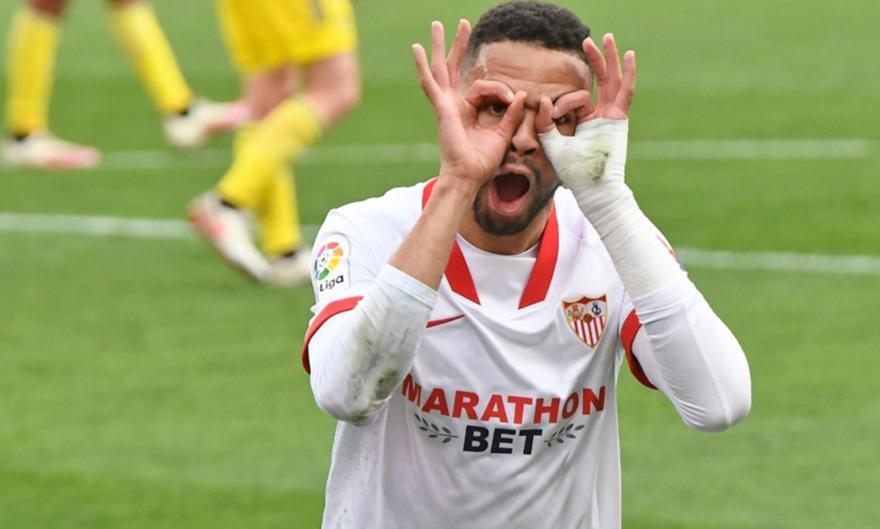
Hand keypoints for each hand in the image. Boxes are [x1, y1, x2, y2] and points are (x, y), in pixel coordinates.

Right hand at [412, 20, 525, 191]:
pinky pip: (430, 82)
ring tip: (437, 24)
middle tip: (463, 23)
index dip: (501, 89)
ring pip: (441, 68)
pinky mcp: (441, 107)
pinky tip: (416, 48)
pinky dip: (422, 65)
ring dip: (439, 46)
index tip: (513, 98)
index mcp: (467, 110)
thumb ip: (511, 114)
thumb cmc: (482, 161)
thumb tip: (522, 94)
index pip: (484, 87)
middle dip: (458, 45)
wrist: (468, 175)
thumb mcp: (503, 134)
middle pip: (454, 67)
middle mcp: (454, 104)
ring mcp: (445, 104)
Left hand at [536, 34, 635, 188]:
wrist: (592, 187)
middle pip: (600, 80)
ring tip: (607, 38)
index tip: (551, 113)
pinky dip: (628, 74)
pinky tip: (629, 56)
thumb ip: (545, 123)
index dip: (561, 103)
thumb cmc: (573, 172)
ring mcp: (612, 115)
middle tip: (586, 40)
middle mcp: (601, 115)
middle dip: (594, 59)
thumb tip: (543, 99)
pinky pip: (625, 92)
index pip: (576, 98)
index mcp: (586, 120)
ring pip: (612, 81)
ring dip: (609, 59)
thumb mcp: (553, 144)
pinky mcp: (620, 119)